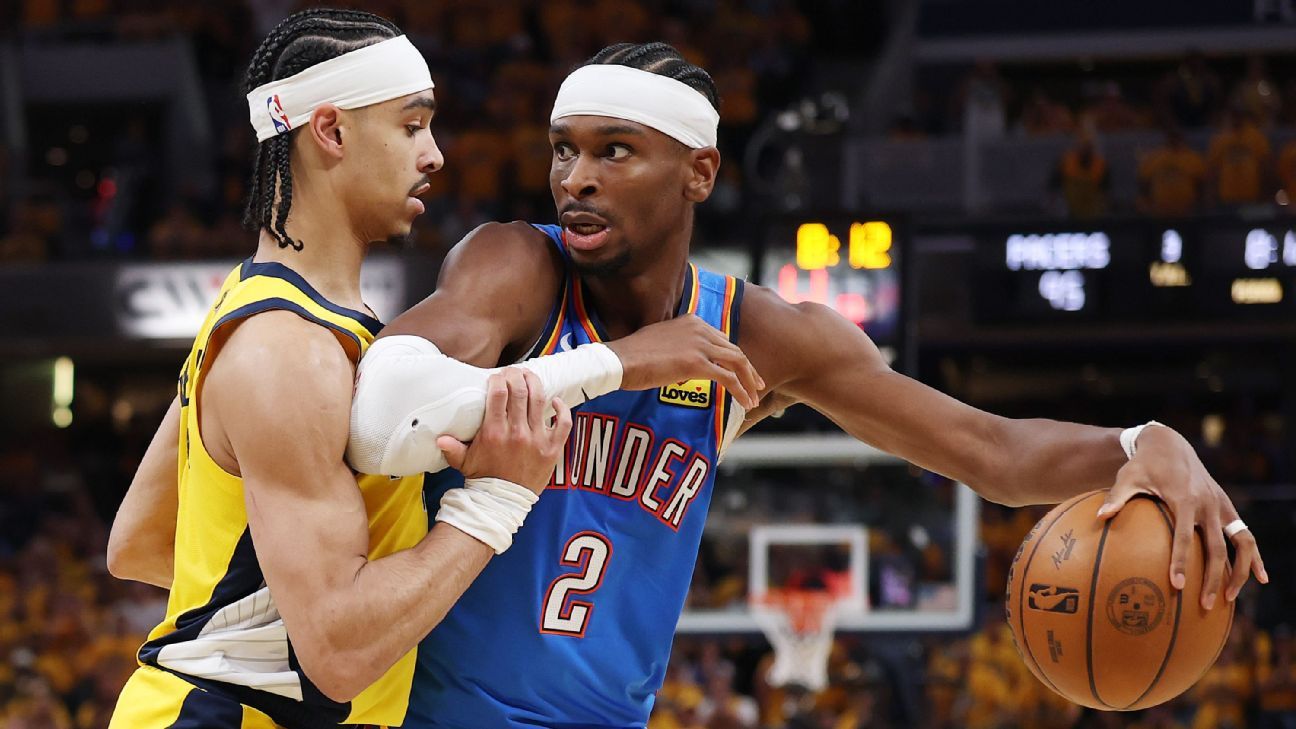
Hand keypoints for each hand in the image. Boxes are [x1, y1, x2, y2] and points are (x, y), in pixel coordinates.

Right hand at [436, 369, 571, 494]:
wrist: (503, 502)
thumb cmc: (483, 478)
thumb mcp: (463, 462)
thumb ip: (452, 448)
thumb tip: (439, 437)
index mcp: (494, 432)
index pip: (498, 394)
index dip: (498, 379)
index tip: (497, 376)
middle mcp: (516, 433)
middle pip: (520, 391)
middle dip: (516, 375)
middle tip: (513, 372)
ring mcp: (537, 440)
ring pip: (540, 400)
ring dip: (535, 383)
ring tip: (529, 377)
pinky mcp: (552, 448)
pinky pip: (563, 423)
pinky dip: (562, 408)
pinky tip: (555, 400)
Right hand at [605, 314, 763, 408]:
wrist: (620, 360)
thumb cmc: (632, 355)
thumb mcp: (659, 342)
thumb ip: (677, 347)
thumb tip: (683, 365)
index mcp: (691, 321)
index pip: (722, 339)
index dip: (735, 357)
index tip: (742, 371)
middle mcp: (699, 329)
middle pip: (734, 349)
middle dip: (749, 369)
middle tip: (758, 385)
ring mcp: (700, 345)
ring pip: (737, 362)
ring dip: (749, 381)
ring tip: (754, 398)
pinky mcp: (697, 363)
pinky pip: (728, 378)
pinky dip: (741, 391)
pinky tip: (745, 403)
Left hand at [1097, 425, 1266, 609]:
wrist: (1170, 444)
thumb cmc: (1144, 464)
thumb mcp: (1128, 477)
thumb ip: (1116, 498)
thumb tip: (1100, 517)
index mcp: (1184, 499)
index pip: (1184, 537)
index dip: (1181, 561)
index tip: (1177, 585)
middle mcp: (1208, 504)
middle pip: (1216, 548)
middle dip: (1212, 578)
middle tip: (1202, 605)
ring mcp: (1221, 506)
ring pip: (1241, 543)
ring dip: (1240, 571)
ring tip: (1230, 598)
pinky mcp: (1227, 507)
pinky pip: (1245, 534)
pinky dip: (1255, 556)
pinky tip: (1261, 578)